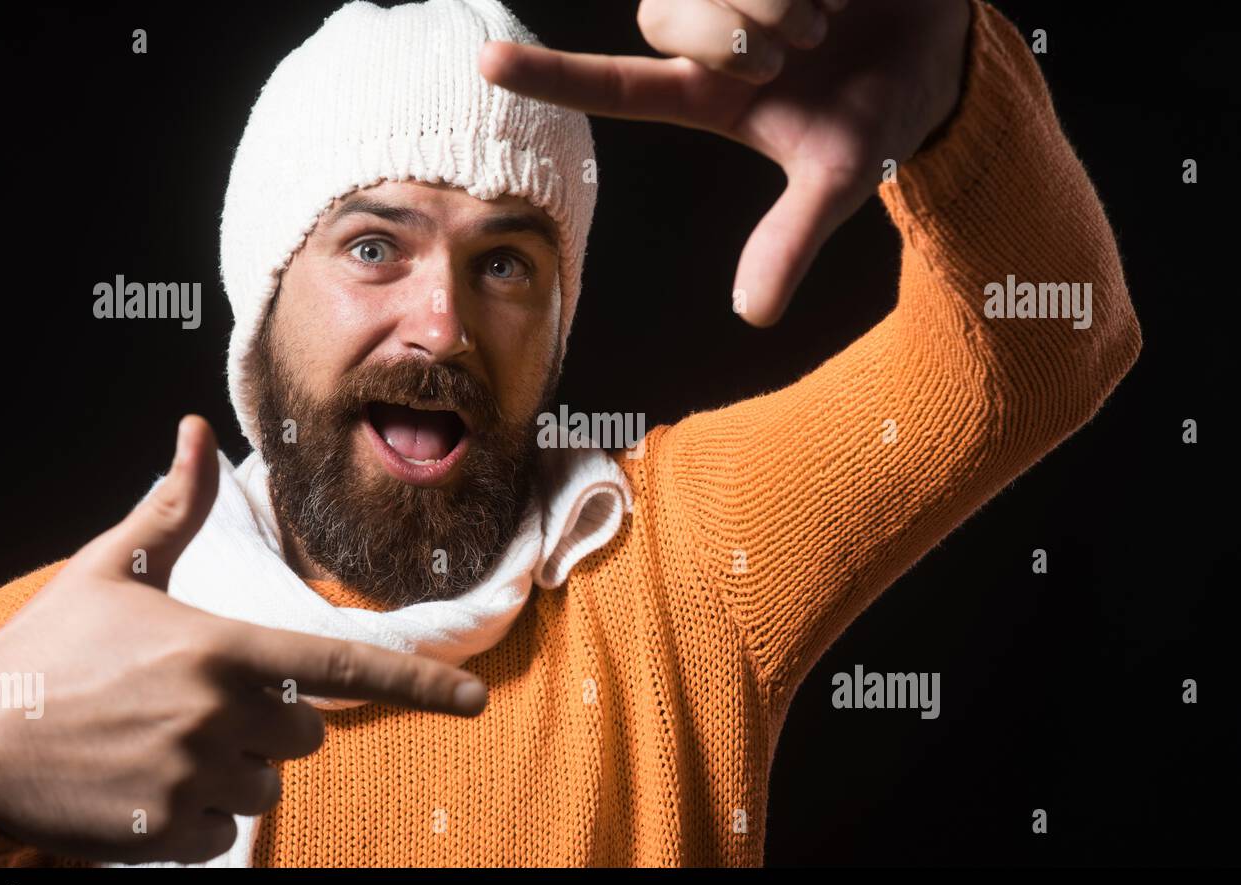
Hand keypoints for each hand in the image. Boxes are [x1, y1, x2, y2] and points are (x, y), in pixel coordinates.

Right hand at [0, 415, 487, 864]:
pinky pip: (227, 833)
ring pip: (269, 786)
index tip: (474, 703)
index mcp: (222, 647)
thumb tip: (196, 430)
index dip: (418, 685)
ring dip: (235, 770)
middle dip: (271, 721)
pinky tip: (146, 784)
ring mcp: (195, 778)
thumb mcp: (112, 567)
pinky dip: (200, 815)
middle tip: (197, 703)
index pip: (342, 667)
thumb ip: (174, 507)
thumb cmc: (51, 648)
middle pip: (305, 734)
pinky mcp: (168, 831)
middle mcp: (221, 715)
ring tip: (163, 742)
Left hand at [480, 0, 971, 326]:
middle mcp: (707, 38)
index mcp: (709, 96)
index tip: (484, 63)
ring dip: (773, 4)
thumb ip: (790, 238)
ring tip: (824, 18)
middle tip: (798, 50)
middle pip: (663, 21)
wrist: (939, 43)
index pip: (614, 87)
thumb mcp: (839, 178)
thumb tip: (752, 315)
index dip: (551, 76)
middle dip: (736, 37)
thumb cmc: (880, 109)